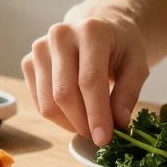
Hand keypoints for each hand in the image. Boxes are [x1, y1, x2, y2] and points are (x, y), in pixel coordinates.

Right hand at [21, 16, 149, 145]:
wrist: (98, 28)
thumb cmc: (120, 48)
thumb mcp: (137, 64)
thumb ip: (129, 92)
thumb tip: (119, 122)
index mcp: (91, 31)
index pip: (89, 80)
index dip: (96, 114)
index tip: (104, 139)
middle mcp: (60, 35)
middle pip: (64, 93)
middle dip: (81, 123)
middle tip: (98, 137)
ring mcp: (40, 48)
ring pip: (48, 102)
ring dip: (69, 124)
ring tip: (88, 125)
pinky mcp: (28, 61)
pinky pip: (39, 102)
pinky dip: (57, 117)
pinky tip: (74, 114)